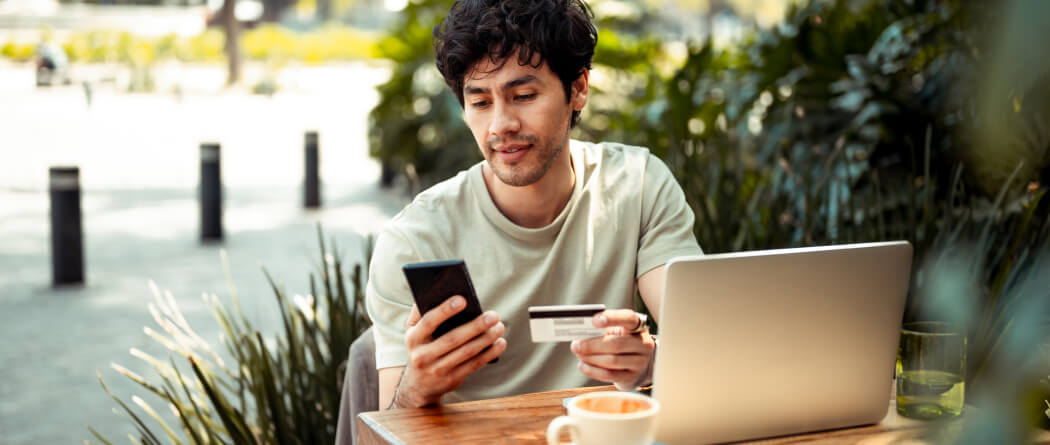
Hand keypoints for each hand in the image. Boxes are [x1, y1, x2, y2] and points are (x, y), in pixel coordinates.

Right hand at [391, 296, 506, 407]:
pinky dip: (489, 353)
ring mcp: (437, 370)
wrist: (419, 385)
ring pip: (466, 353)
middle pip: (452, 339)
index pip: (429, 321)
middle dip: (475, 326)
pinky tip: (500, 343)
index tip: (463, 299)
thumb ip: (420, 312)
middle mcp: (423, 356)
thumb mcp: (413, 331)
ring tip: (499, 327)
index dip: (445, 310)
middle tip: (493, 315)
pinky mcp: (452, 380)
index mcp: (413, 338)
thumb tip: (434, 290)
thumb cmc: (421, 347)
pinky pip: (473, 365)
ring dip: (486, 339)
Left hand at [570, 309, 654, 390]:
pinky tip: (582, 366)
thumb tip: (580, 334)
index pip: (628, 318)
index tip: (593, 320)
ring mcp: (640, 362)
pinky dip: (592, 370)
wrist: (637, 364)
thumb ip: (602, 330)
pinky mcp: (632, 377)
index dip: (611, 318)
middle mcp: (643, 343)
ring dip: (590, 358)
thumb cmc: (621, 342)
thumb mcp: (616, 331)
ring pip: (612, 361)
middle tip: (576, 345)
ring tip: (578, 354)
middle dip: (592, 345)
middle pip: (616, 344)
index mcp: (638, 326)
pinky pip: (609, 375)